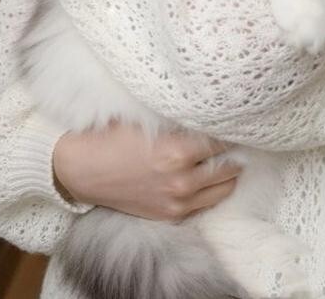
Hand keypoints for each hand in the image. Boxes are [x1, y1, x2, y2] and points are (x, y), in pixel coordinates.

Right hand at [52, 121, 242, 220]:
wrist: (83, 170)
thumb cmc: (114, 137)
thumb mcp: (149, 120)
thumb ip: (180, 120)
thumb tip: (209, 109)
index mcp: (178, 153)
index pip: (222, 141)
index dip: (231, 129)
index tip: (237, 120)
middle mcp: (182, 181)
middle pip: (229, 167)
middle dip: (235, 152)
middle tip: (241, 139)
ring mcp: (177, 202)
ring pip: (222, 189)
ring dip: (230, 173)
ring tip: (232, 158)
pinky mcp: (169, 215)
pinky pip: (205, 204)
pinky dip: (213, 190)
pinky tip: (213, 177)